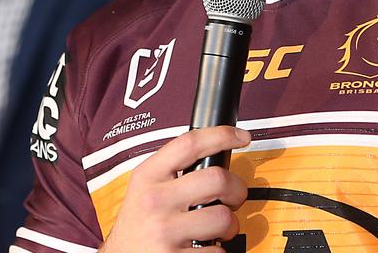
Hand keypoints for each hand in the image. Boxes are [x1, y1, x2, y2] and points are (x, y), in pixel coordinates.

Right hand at [101, 126, 250, 251]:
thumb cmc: (138, 224)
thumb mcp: (144, 188)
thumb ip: (172, 170)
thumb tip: (214, 153)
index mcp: (148, 177)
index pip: (189, 143)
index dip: (222, 135)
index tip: (240, 136)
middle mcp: (155, 201)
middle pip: (217, 178)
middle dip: (237, 189)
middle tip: (234, 197)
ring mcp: (164, 231)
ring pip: (223, 217)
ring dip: (230, 225)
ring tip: (218, 229)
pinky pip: (217, 251)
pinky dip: (217, 251)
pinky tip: (204, 248)